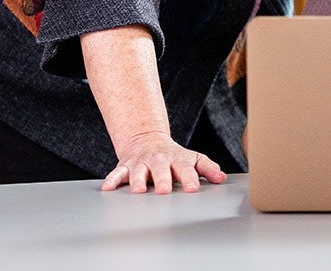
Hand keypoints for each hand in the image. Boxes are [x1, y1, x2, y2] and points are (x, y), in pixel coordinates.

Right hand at [101, 131, 226, 193]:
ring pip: (139, 171)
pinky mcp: (126, 166)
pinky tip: (108, 188)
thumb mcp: (192, 158)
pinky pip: (117, 173)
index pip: (185, 169)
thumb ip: (207, 168)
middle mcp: (158, 160)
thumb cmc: (173, 156)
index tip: (192, 189)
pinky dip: (112, 180)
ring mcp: (141, 163)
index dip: (189, 179)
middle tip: (164, 191)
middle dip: (162, 180)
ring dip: (138, 180)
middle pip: (161, 170)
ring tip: (139, 190)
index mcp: (177, 159)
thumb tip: (221, 178)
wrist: (146, 139)